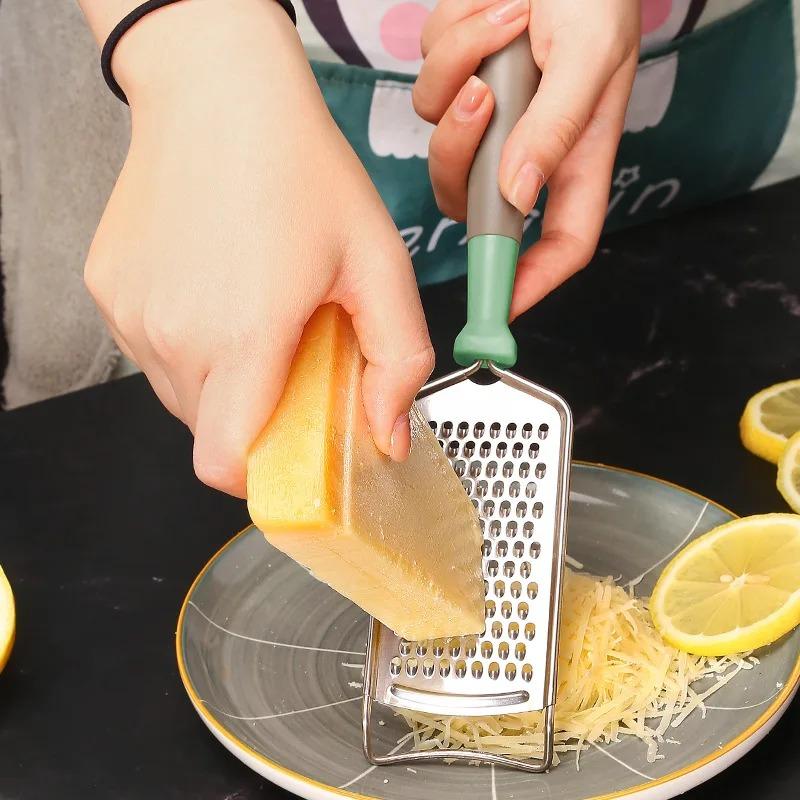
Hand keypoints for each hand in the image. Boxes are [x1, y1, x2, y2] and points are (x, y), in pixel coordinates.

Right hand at [81, 1, 433, 496]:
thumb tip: (386, 436)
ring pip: (181, 394)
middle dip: (257, 416)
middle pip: (211, 432)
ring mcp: (132, 313)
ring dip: (224, 377)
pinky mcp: (109, 291)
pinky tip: (217, 288)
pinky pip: (153, 350)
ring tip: (255, 313)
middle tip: (291, 357)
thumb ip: (397, 361)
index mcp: (244, 334)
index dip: (262, 471)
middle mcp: (174, 333)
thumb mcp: (378, 263)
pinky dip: (191, 342)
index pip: (226, 463)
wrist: (218, 92)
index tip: (295, 447)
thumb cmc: (300, 168)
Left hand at [414, 0, 639, 316]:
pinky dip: (452, 46)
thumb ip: (555, 128)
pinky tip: (490, 12)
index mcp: (575, 156)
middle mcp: (528, 150)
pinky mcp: (458, 85)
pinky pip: (429, 89)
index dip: (532, 281)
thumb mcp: (589, 56)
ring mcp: (489, 120)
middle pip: (473, 204)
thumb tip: (516, 195)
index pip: (562, 242)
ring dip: (460, 81)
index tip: (500, 309)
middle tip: (483, 96)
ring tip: (506, 23)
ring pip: (441, 145)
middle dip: (463, 156)